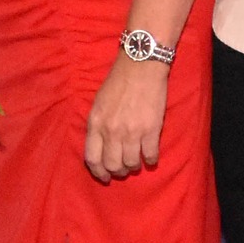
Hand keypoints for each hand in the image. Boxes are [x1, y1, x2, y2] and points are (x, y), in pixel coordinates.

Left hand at [83, 58, 167, 181]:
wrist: (141, 66)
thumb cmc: (118, 82)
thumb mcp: (98, 103)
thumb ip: (97, 125)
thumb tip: (101, 147)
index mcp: (95, 123)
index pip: (92, 158)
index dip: (98, 172)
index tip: (104, 177)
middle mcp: (111, 131)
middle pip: (112, 165)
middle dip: (118, 171)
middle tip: (123, 170)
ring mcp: (132, 132)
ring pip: (131, 163)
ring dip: (134, 166)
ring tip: (137, 162)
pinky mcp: (151, 130)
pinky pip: (150, 155)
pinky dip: (151, 160)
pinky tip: (151, 158)